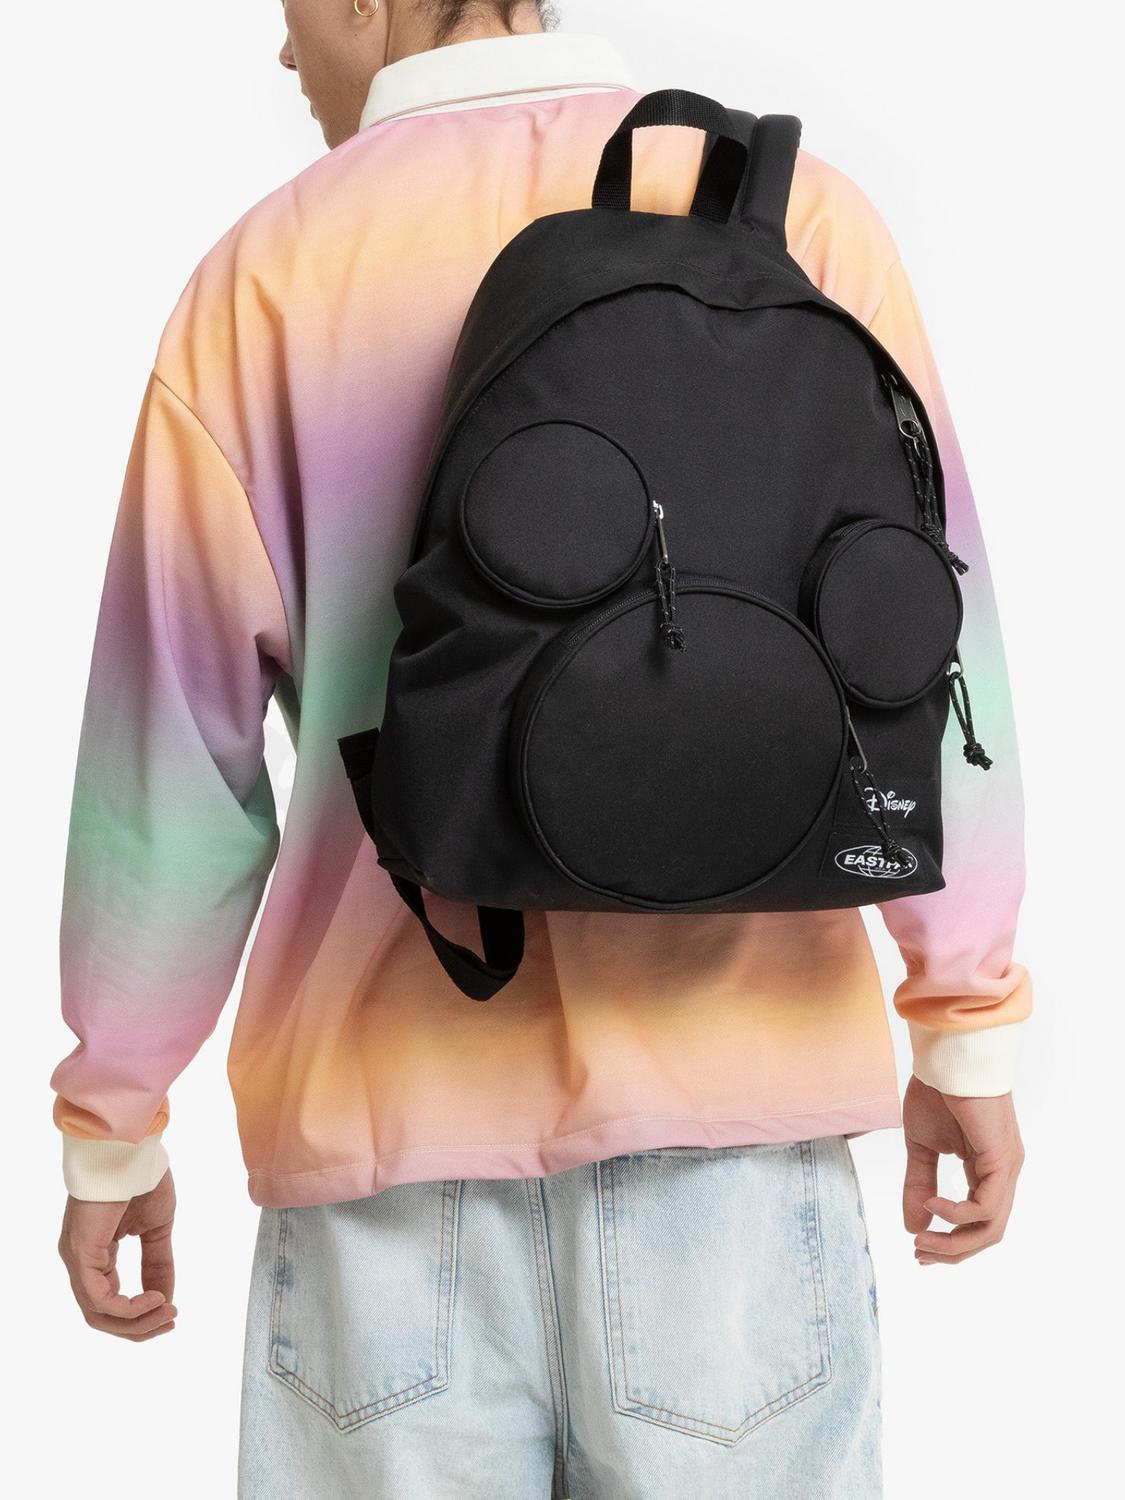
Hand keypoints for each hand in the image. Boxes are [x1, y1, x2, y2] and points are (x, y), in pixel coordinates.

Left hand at [59, 1169, 177, 1337]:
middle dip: (139, 1327)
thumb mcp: (157, 1229)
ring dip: (136, 1323)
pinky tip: (155, 1298)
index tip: (171, 1312)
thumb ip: (158, 1264)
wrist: (132, 1150)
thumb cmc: (141, 1179)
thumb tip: (165, 1299)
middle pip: (102, 1316)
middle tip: (170, 1321)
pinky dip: (129, 1308)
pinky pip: (100, 1299)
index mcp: (96, 1254)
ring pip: (99, 1313)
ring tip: (166, 1312)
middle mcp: (81, 1261)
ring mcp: (78, 1259)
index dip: (141, 1316)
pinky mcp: (81, 1255)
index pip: (110, 1301)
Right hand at [902, 1077, 1023, 1264]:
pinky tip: (933, 1202)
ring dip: (955, 1242)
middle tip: (920, 1254)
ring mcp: (1007, 1167)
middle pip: (988, 1234)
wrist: (946, 1057)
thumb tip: (913, 1225)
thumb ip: (919, 1185)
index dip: (951, 1243)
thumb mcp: (921, 1147)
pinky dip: (957, 1213)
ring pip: (991, 1227)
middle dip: (953, 1251)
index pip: (979, 1223)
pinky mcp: (1002, 1158)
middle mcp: (1004, 1173)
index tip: (919, 1249)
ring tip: (923, 1238)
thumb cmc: (937, 1092)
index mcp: (988, 1171)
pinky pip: (986, 1205)